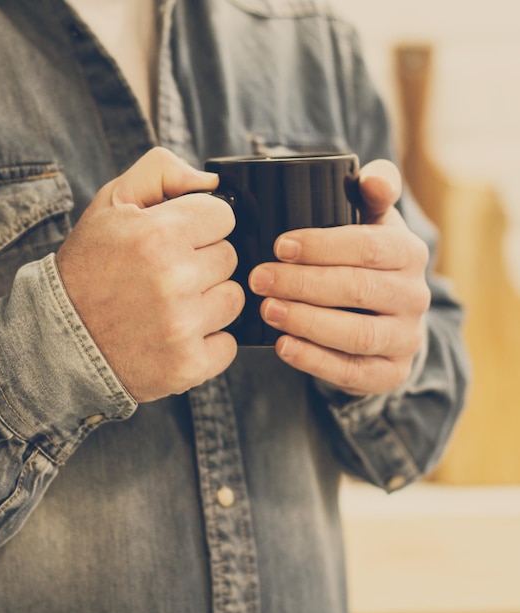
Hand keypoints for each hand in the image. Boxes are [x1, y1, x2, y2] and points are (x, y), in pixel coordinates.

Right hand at [56, 147, 243, 401]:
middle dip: (203, 262)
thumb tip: (211, 181)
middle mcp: (174, 279)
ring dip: (209, 301)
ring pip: (233, 299)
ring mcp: (182, 326)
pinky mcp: (187, 365)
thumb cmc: (89, 267)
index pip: (223, 217)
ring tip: (172, 305)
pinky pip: (228, 345)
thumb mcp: (111, 202)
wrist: (57, 339)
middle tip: (168, 275)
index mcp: (158, 234)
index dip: (200, 225)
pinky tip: (176, 336)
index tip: (179, 239)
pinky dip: (208, 343)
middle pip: (229, 258)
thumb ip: (161, 171)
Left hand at [248, 159, 430, 395]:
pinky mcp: (390, 373)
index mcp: (408, 253)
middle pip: (358, 289)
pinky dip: (314, 360)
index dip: (322, 246)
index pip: (368, 246)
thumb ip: (373, 193)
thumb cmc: (366, 262)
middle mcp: (414, 296)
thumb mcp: (373, 224)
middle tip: (259, 278)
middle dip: (303, 284)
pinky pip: (352, 371)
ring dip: (306, 322)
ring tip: (267, 310)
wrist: (387, 319)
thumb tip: (373, 176)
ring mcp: (405, 338)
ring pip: (357, 334)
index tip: (280, 246)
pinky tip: (283, 346)